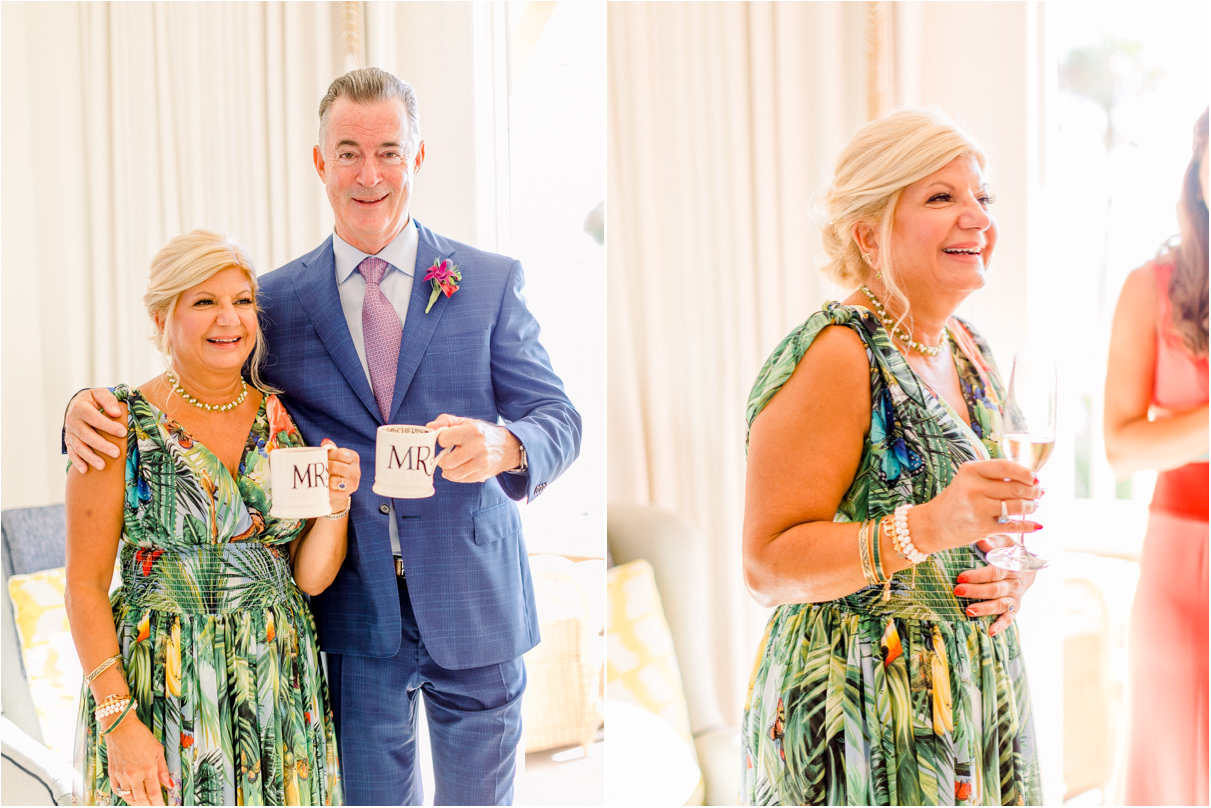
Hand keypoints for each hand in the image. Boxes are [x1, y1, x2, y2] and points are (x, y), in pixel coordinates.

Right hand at [65, 388, 125, 471]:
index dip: (108, 426)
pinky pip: (72, 453)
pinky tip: (86, 470)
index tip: (123, 432)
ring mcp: (70, 433)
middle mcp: (72, 421)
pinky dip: (78, 462)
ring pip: (79, 447)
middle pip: (87, 435)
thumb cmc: (94, 400)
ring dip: (90, 457)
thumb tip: (116, 413)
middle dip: (102, 445)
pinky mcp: (69, 442)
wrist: (77, 405)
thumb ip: (108, 400)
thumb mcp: (100, 394)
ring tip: (103, 466)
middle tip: (117, 453)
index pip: (94, 418)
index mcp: (80, 408)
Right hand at [104, 715, 172, 804]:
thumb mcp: (157, 750)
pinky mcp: (112, 774)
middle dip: (149, 805)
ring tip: (144, 804)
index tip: (163, 806)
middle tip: (154, 806)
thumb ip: (163, 769)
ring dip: (137, 803)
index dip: (159, 803)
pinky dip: (125, 796)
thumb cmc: (140, 736)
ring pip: (129, 798)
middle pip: (142, 799)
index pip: (154, 793)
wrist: (121, 728)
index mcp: (147, 769)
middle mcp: (134, 775)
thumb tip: (168, 784)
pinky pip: (118, 791)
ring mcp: (122, 776)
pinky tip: (131, 796)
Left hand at [321, 439, 359, 511]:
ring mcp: (354, 481)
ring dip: (327, 478)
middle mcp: (356, 469)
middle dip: (325, 468)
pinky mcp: (348, 491)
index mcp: (353, 457)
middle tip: (321, 469)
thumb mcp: (333, 458)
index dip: (328, 456)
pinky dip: (328, 486)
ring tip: (324, 477)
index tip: (323, 459)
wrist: (336, 490)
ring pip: (335, 478)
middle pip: (335, 466)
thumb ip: (330, 449)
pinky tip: (328, 485)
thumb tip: (325, 442)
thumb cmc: (333, 471)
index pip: (340, 453)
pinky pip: (334, 488)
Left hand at [426, 414, 521, 482]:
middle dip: (442, 459)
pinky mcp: (482, 475)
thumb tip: (429, 427)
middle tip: (446, 455)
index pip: (444, 439)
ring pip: (453, 473)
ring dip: (447, 470)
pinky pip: (461, 480)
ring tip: (450, 464)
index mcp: (472, 431)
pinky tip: (459, 469)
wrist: (508, 448)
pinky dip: (456, 476)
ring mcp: (481, 463)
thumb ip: (447, 421)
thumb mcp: (467, 422)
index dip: (441, 440)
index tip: (446, 440)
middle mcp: (478, 447)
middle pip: (447, 461)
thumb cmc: (483, 433)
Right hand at [914, 459, 1042, 551]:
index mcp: (970, 471)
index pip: (1006, 467)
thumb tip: (1031, 480)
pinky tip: (1035, 525)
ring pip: (1018, 506)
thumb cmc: (955, 501)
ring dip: (1032, 507)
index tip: (1034, 478)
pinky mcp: (983, 528)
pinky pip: (1013, 526)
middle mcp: (973, 488)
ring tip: (1033, 506)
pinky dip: (1027, 526)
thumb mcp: (968, 481)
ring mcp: (978, 509)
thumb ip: (993, 477)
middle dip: (1034, 491)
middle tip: (1039, 493)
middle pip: (1016, 488)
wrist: (932, 525)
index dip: (1026, 473)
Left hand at [954, 535, 1038, 636]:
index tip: (960, 577)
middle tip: (957, 591)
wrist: (1028, 565)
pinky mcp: (1015, 607)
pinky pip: (1009, 618)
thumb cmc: (1008, 551)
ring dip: (985, 609)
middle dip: (976, 591)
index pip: (994, 572)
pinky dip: (1001, 625)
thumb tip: (981, 539)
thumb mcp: (1003, 542)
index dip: (978, 575)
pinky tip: (990, 632)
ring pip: (1001, 604)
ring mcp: (1015, 597)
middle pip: (995, 589)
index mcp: (1012, 566)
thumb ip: (993, 541)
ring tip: (969, 611)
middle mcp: (1015, 583)